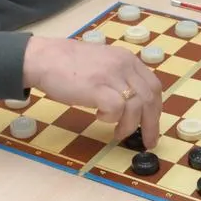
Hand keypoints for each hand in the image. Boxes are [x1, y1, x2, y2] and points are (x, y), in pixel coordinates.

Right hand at [22, 37, 161, 143]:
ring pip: (137, 106)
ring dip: (129, 125)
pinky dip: (112, 118)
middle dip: (151, 124)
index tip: (152, 124)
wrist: (44, 58)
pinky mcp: (98, 87)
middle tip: (148, 141)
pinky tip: (99, 116)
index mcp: (127, 59)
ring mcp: (111, 75)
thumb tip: (133, 104)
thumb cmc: (69, 65)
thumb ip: (119, 78)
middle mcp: (124, 65)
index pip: (154, 86)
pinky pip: (117, 108)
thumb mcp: (103, 64)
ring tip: (117, 132)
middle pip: (150, 98)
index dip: (156, 109)